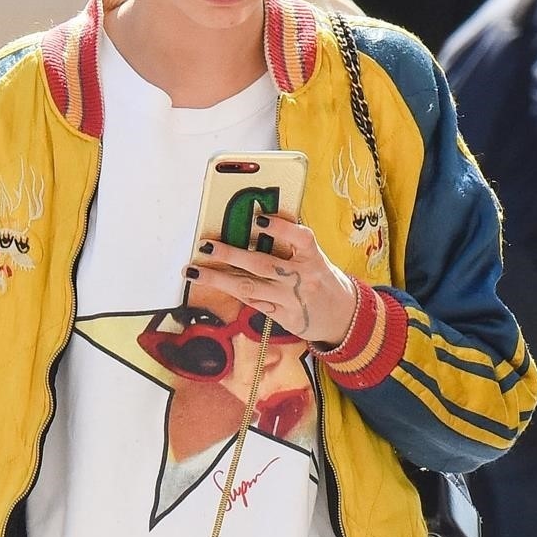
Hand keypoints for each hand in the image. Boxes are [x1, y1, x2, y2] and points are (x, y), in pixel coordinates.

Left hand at [190, 212, 359, 345]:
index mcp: (314, 258)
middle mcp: (303, 279)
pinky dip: (231, 291)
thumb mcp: (316, 258)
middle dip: (231, 255)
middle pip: (263, 265)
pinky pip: (253, 302)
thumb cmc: (323, 279)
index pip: (300, 238)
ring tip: (193, 271)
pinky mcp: (283, 317)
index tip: (257, 218)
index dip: (280, 228)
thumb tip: (257, 222)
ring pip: (250, 288)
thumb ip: (292, 245)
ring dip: (218, 279)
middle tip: (206, 246)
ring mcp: (291, 300)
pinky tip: (211, 283)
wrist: (343, 317)